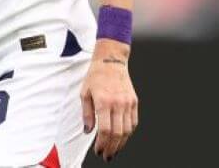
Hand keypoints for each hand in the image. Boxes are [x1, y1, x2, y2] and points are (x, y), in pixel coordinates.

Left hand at [81, 40, 138, 161]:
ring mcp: (128, 103)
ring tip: (114, 150)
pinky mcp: (134, 102)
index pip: (105, 130)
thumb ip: (86, 114)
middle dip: (112, 148)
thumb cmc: (95, 76)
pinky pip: (133, 122)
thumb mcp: (84, 93)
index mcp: (104, 101)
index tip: (98, 150)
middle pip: (118, 133)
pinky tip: (122, 138)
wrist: (111, 61)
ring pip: (127, 130)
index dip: (102, 143)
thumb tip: (88, 131)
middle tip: (107, 156)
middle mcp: (118, 103)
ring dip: (121, 143)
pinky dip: (128, 133)